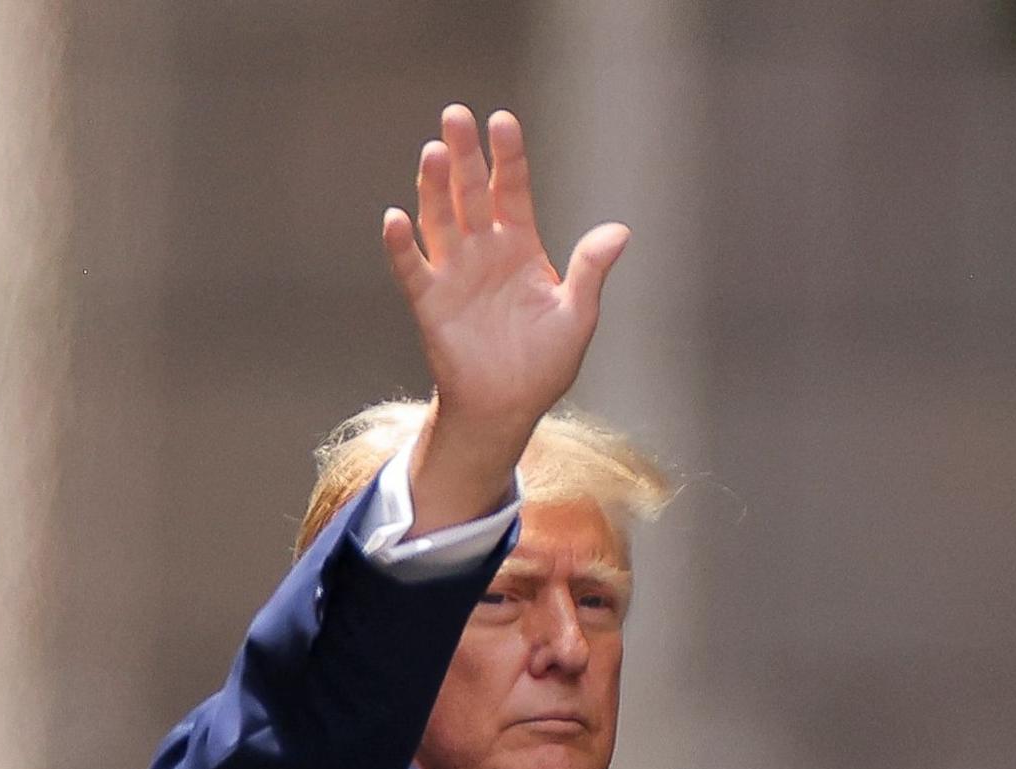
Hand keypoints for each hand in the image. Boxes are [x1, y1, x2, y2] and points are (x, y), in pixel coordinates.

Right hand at [382, 104, 628, 532]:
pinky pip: (412, 268)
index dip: (508, 158)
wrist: (509, 406)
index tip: (503, 121)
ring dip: (434, 188)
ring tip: (434, 152)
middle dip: (465, 155)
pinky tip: (396, 218)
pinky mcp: (430, 301)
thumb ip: (589, 270)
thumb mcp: (577, 315)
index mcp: (521, 247)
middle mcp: (483, 251)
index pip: (512, 190)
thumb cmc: (544, 362)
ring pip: (440, 220)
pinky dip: (401, 245)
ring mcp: (454, 273)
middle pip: (471, 193)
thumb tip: (620, 231)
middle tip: (456, 114)